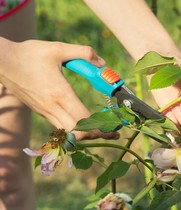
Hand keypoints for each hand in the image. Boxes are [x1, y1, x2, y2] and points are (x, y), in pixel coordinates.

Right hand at [0, 38, 118, 139]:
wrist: (1, 62)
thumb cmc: (29, 54)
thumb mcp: (58, 49)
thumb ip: (83, 53)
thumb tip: (102, 63)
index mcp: (60, 94)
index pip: (84, 120)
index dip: (101, 128)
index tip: (114, 129)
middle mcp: (52, 107)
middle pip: (78, 133)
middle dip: (96, 135)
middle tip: (111, 133)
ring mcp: (45, 112)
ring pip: (68, 133)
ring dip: (85, 134)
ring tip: (100, 129)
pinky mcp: (40, 111)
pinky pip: (60, 126)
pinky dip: (73, 128)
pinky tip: (83, 121)